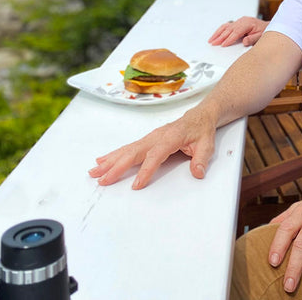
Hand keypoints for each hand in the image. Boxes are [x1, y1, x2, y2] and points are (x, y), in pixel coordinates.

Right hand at [88, 106, 216, 188]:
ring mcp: (150, 138)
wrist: (199, 116)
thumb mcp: (207, 144)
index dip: (146, 170)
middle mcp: (156, 137)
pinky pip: (128, 148)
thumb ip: (202, 159)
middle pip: (134, 152)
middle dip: (117, 166)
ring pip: (127, 150)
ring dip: (110, 161)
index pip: (156, 155)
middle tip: (102, 179)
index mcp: (171, 137)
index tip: (136, 184)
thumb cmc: (201, 130)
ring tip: (94, 171)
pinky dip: (114, 155)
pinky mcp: (147, 141)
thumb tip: (198, 172)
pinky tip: (102, 160)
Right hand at [208, 16, 268, 46]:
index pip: (236, 32)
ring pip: (225, 27)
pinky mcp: (237, 23)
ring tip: (211, 40)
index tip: (223, 45)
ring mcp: (239, 21)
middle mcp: (242, 21)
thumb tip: (244, 41)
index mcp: (248, 23)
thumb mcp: (261, 36)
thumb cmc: (265, 32)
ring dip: (217, 33)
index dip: (229, 39)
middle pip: (229, 29)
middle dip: (220, 37)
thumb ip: (253, 39)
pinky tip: (215, 36)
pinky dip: (220, 31)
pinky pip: (227, 26)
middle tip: (213, 44)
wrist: (268, 26)